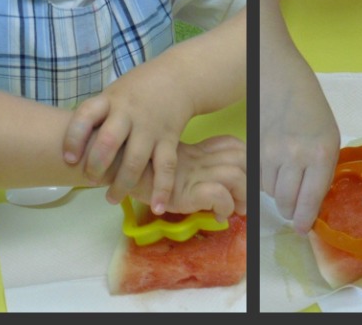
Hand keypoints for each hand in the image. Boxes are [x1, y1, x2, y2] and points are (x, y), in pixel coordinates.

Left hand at [62, 79, 191, 214]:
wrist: (178, 77)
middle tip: (90, 181)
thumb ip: (98, 115)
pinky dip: (162, 188)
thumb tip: (72, 143)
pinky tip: (157, 206)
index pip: (85, 116)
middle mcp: (128, 113)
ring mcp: (150, 127)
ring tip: (111, 198)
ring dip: (122, 184)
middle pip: (108, 141)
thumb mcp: (113, 92)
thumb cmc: (137, 90)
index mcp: (109, 100)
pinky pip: (166, 166)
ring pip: (135, 160)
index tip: (68, 159)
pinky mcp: (169, 139)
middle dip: (97, 166)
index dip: (73, 138)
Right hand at [126, 135, 245, 219]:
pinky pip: (218, 195)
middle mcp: (197, 158)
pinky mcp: (184, 189)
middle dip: (250, 181)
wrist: (111, 163)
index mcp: (195, 149)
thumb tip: (206, 186)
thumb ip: (183, 166)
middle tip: (243, 201)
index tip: (242, 180)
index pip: (232, 145)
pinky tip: (215, 217)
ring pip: (235, 176)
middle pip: (241, 158)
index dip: (245, 160)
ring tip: (233, 211)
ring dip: (241, 197)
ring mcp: (192, 172)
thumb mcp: (163, 160)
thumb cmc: (133, 164)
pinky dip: (223, 208)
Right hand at [259, 76, 338, 233]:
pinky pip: (257, 177)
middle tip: (292, 210)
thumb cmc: (311, 107)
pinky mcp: (255, 148)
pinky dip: (264, 180)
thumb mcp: (329, 137)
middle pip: (286, 201)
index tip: (301, 229)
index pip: (311, 198)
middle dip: (289, 210)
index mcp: (323, 153)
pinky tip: (272, 168)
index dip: (304, 219)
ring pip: (269, 191)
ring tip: (284, 180)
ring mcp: (272, 152)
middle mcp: (297, 155)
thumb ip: (322, 168)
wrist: (280, 78)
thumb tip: (311, 201)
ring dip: (276, 193)